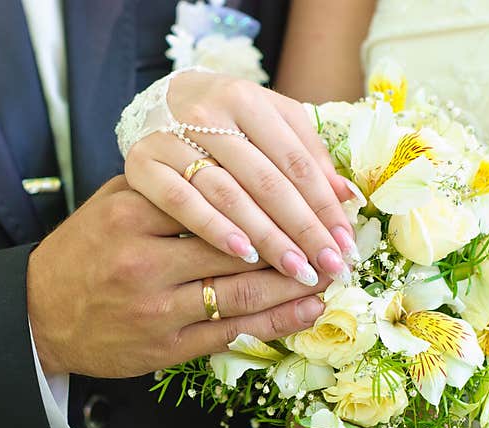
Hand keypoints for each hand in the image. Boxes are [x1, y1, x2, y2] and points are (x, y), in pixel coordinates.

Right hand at [27, 176, 327, 377]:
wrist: (41, 316)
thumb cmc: (85, 253)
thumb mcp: (113, 202)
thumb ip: (169, 185)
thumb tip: (240, 168)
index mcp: (133, 212)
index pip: (219, 199)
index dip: (273, 201)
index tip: (311, 200)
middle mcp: (145, 260)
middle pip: (240, 247)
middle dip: (296, 244)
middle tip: (336, 241)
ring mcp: (156, 308)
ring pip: (243, 292)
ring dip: (296, 285)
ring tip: (333, 274)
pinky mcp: (165, 347)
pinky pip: (231, 332)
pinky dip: (276, 321)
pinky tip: (308, 309)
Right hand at [124, 71, 357, 285]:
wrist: (149, 106)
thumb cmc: (220, 120)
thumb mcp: (264, 120)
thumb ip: (305, 152)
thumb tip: (346, 196)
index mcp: (245, 98)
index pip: (295, 161)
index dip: (325, 205)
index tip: (346, 242)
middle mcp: (207, 114)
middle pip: (267, 182)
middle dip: (303, 228)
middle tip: (329, 266)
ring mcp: (171, 140)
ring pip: (230, 196)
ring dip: (268, 237)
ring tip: (297, 269)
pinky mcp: (142, 165)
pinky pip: (182, 203)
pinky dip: (215, 229)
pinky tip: (245, 254)